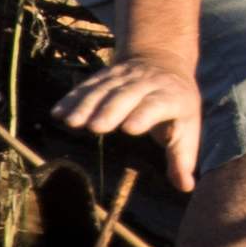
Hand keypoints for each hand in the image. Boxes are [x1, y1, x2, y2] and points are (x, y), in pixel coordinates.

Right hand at [54, 55, 204, 191]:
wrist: (162, 59)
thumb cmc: (176, 104)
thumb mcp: (188, 126)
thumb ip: (183, 157)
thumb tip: (187, 187)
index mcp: (171, 96)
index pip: (158, 104)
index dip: (145, 114)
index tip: (129, 129)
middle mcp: (147, 82)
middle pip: (128, 95)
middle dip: (111, 109)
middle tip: (95, 127)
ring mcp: (125, 76)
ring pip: (105, 89)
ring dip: (86, 104)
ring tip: (70, 122)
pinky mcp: (106, 75)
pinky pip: (88, 85)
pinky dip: (72, 98)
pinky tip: (57, 113)